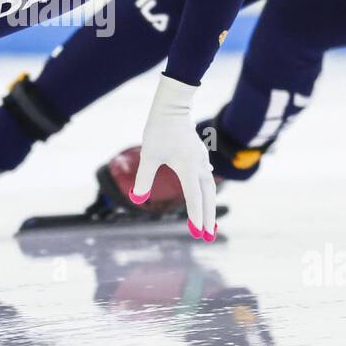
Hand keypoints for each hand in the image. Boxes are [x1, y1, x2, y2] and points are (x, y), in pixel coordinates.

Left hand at [131, 74, 216, 240]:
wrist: (172, 107)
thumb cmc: (159, 130)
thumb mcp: (148, 155)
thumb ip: (144, 179)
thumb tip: (136, 199)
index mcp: (188, 168)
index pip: (194, 198)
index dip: (195, 217)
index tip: (198, 233)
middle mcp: (199, 166)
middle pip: (208, 197)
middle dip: (207, 218)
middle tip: (207, 237)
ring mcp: (201, 161)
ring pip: (209, 189)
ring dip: (209, 207)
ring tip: (209, 224)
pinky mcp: (199, 156)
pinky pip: (207, 179)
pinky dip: (207, 193)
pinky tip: (205, 198)